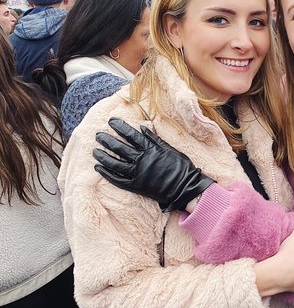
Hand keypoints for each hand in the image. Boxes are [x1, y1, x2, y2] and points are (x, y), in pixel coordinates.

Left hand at [93, 118, 213, 211]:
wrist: (185, 187)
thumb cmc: (180, 166)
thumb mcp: (169, 148)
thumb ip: (155, 139)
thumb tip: (142, 127)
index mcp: (150, 149)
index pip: (131, 135)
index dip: (120, 127)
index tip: (111, 121)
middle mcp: (142, 160)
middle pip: (120, 148)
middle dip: (108, 140)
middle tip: (98, 135)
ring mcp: (137, 173)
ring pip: (115, 163)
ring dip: (103, 156)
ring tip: (95, 151)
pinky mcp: (136, 186)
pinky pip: (118, 179)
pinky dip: (107, 173)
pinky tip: (98, 168)